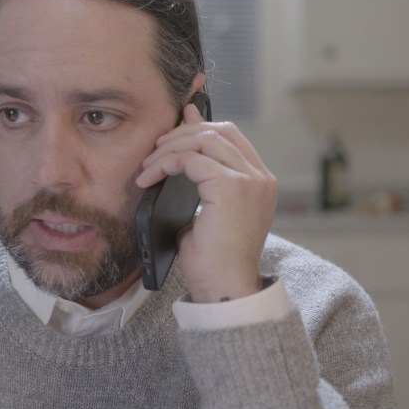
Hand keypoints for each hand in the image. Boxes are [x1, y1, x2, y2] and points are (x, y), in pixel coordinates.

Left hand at [135, 104, 277, 302]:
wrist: (225, 288)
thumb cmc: (214, 259)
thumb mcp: (205, 211)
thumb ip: (199, 181)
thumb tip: (180, 155)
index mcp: (259, 183)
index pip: (233, 137)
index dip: (203, 125)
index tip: (179, 120)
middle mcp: (260, 178)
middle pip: (220, 131)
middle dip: (183, 133)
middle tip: (156, 147)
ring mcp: (249, 181)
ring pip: (204, 140)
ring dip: (170, 148)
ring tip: (148, 164)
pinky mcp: (231, 188)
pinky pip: (191, 160)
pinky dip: (165, 164)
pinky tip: (149, 178)